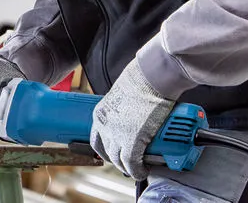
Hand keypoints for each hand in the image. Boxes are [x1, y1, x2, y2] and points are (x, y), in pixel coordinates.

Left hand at [90, 59, 174, 179]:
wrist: (150, 78)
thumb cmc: (140, 82)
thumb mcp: (122, 97)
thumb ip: (121, 110)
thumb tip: (130, 117)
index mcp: (100, 115)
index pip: (97, 140)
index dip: (106, 150)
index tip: (114, 154)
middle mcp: (105, 127)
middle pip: (107, 153)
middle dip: (118, 160)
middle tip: (128, 163)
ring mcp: (117, 136)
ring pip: (119, 161)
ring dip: (128, 167)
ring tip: (138, 167)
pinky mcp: (132, 142)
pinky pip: (132, 164)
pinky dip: (138, 170)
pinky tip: (144, 170)